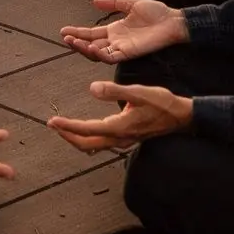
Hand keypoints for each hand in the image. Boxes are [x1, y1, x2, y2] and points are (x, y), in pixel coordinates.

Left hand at [49, 82, 192, 152]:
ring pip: (93, 145)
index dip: (68, 126)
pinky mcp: (126, 137)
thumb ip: (115, 91)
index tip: (53, 121)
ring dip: (76, 137)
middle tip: (52, 125)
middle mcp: (119, 138)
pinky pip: (102, 142)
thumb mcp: (139, 92)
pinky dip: (88, 136)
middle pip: (86, 144)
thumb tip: (92, 88)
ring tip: (63, 126)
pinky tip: (85, 128)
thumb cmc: (162, 103)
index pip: (87, 130)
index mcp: (119, 128)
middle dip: (67, 135)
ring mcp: (123, 140)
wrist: (181, 117)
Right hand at [60, 0, 188, 62]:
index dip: (78, 32)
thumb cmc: (155, 12)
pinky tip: (92, 47)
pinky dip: (100, 54)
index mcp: (115, 29)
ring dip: (84, 49)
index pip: (92, 33)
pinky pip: (111, 57)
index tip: (63, 31)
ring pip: (98, 53)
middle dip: (77, 42)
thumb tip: (94, 1)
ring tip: (73, 42)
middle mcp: (115, 41)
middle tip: (65, 38)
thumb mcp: (131, 3)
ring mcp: (121, 48)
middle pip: (91, 45)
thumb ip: (113, 3)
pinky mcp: (129, 53)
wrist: (172, 20)